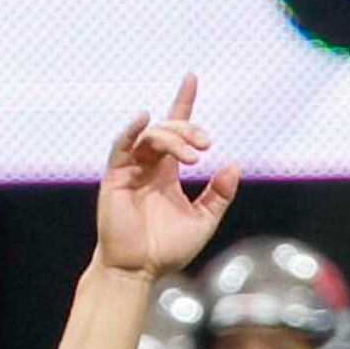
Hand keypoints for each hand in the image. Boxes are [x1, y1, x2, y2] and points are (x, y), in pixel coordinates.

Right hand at [97, 75, 238, 278]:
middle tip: (205, 146)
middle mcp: (148, 166)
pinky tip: (146, 119)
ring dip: (173, 138)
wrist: (138, 271)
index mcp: (167, 173)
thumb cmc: (166, 250)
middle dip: (189, 130)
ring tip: (193, 156)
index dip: (183, 102)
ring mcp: (131, 169)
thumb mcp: (203, 221)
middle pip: (168, 130)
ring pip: (151, 136)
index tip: (191, 77)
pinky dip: (132, 129)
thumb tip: (234, 166)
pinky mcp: (115, 176)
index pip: (175, 129)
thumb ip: (219, 195)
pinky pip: (122, 145)